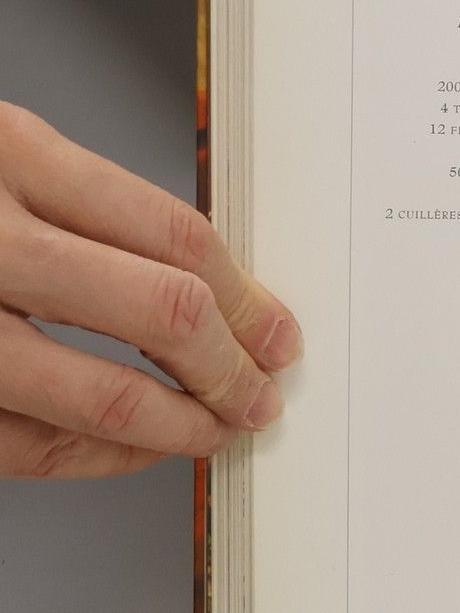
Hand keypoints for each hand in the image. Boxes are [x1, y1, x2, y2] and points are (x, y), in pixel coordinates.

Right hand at [0, 101, 300, 478]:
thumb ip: (86, 209)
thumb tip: (215, 287)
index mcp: (6, 154)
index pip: (178, 237)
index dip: (251, 296)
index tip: (279, 330)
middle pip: (165, 312)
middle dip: (234, 366)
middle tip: (262, 388)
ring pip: (107, 397)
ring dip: (186, 425)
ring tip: (220, 427)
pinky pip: (33, 447)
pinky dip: (104, 457)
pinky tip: (137, 448)